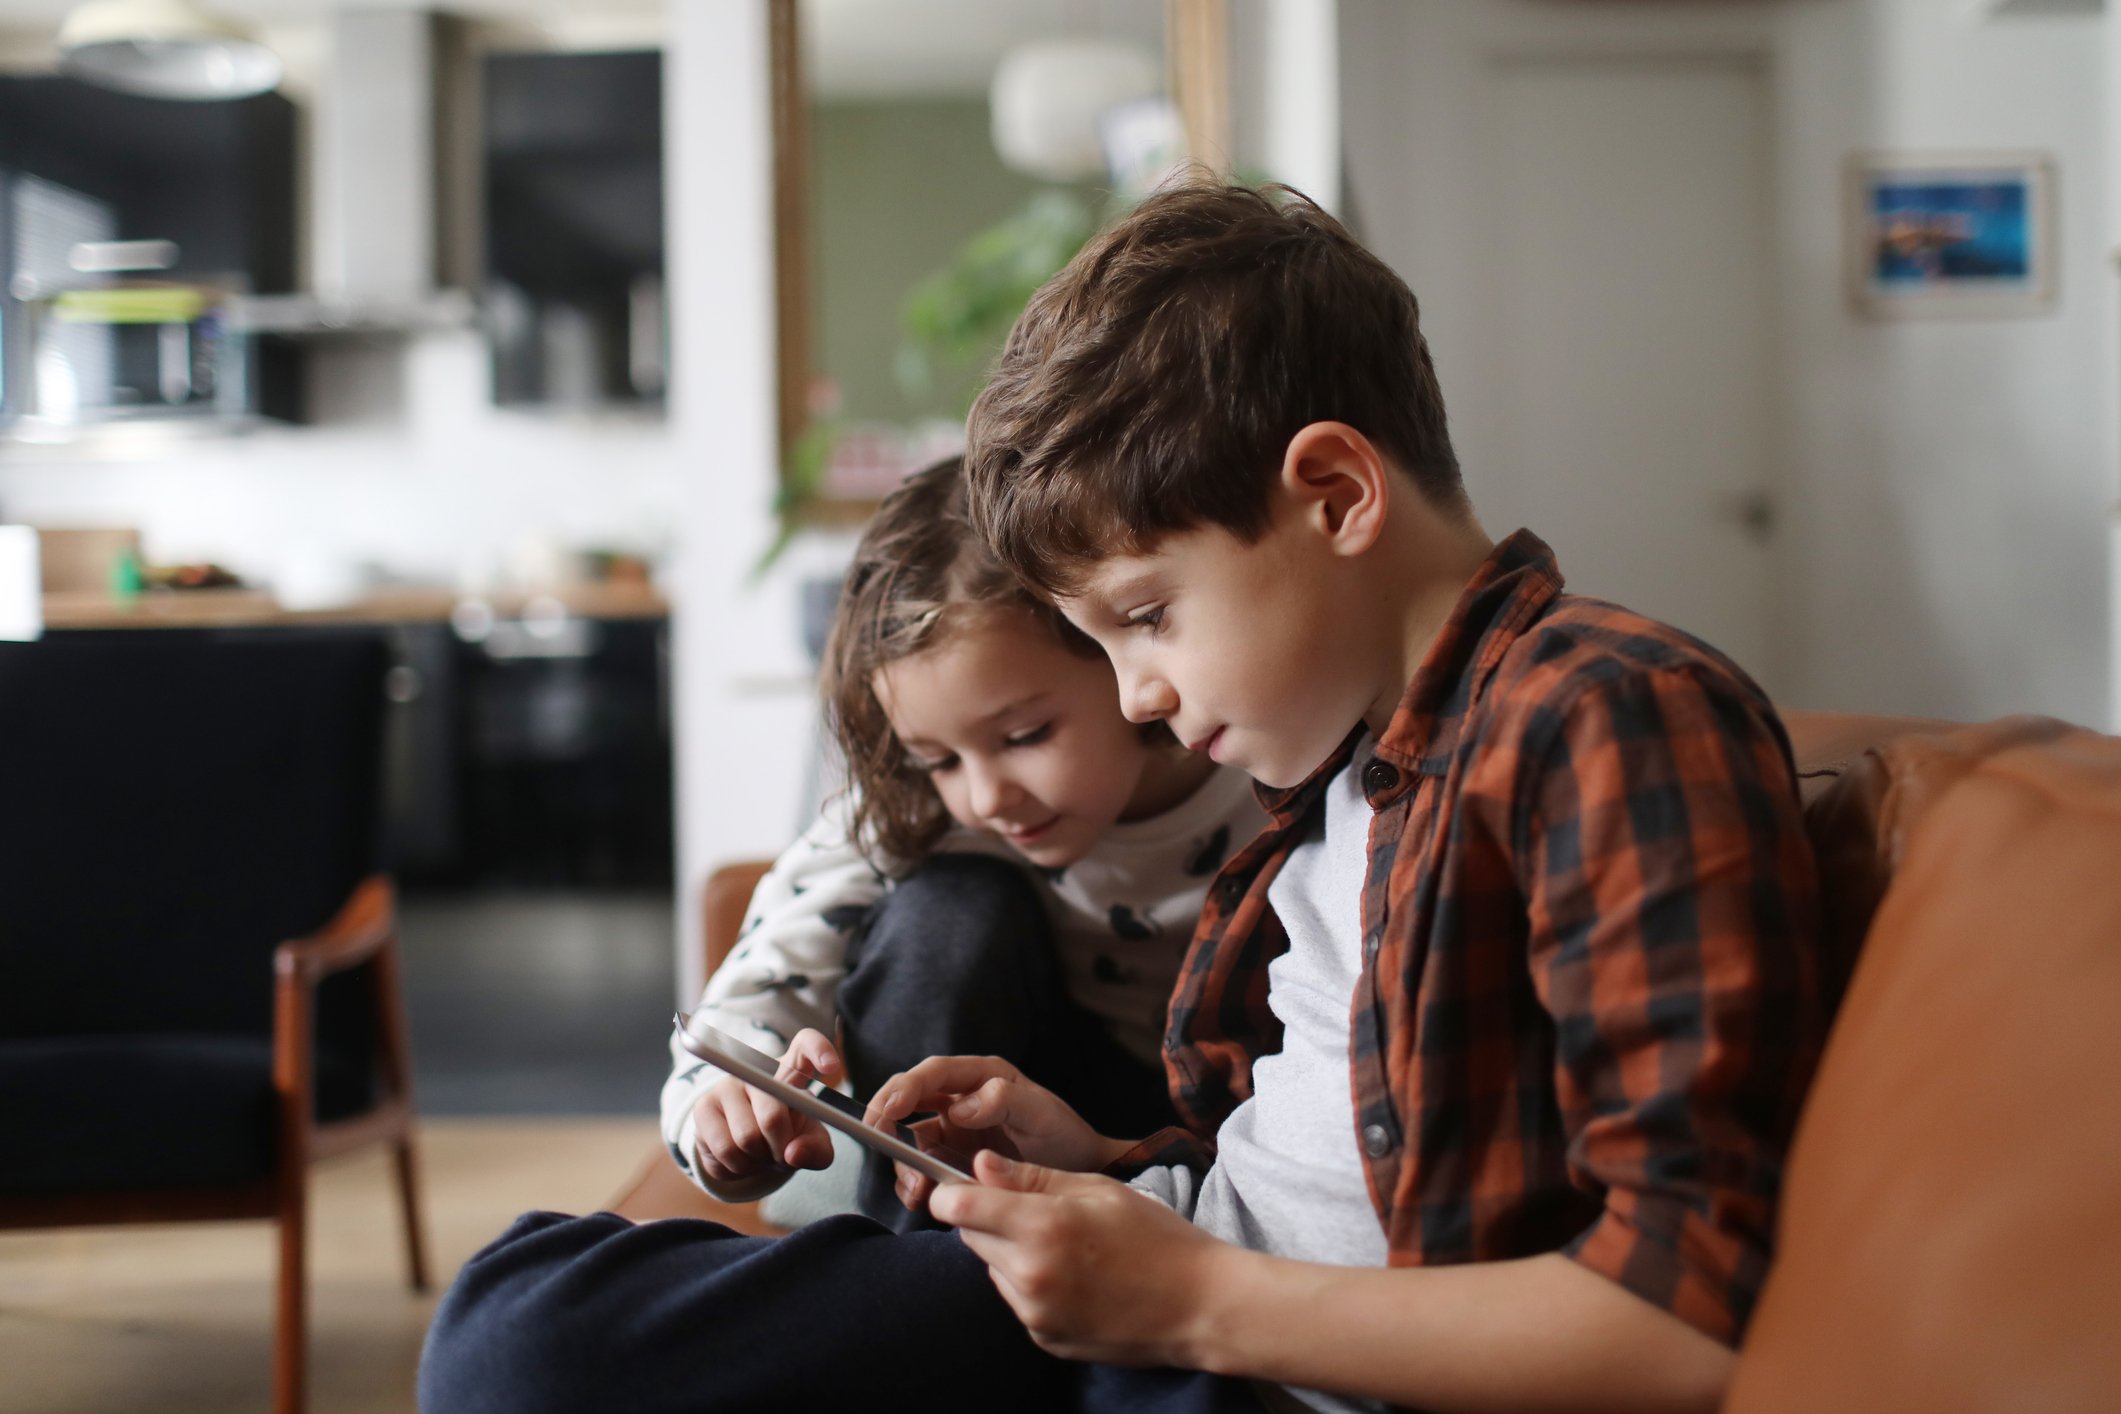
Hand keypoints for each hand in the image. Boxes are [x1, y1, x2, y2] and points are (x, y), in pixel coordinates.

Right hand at [689, 1027, 841, 1182]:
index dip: (819, 1051)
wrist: (748, 1151)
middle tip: (782, 1155)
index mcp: (792, 1070)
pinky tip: (742, 1158)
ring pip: (747, 1137)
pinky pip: (725, 1148)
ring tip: (761, 1154)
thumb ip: (816, 1149)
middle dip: (780, 1148)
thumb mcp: (812, 1144)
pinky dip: (739, 1166)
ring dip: (759, 1159)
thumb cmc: (788, 1137)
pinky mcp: (703, 1107)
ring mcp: (727, 1086)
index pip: (806, 1045)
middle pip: (773, 1115)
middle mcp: (757, 1071)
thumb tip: (793, 1153)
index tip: (833, 1067)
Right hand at [862, 1054, 1128, 1213]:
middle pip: (908, 1100)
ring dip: (903, 1162)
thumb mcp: (1042, 1114)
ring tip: (917, 1188)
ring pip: (909, 1139)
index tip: (889, 1110)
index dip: (905, 1088)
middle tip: (877, 1139)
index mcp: (980, 1077)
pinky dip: (914, 1183)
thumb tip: (959, 1107)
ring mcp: (953, 1132)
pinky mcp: (951, 1162)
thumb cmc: (1064, 1137)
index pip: (933, 1074)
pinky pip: (921, 1169)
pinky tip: (923, 1197)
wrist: (1080, 1175)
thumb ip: (1004, 1101)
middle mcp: (960, 1100)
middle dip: (886, 1118)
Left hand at [932, 1150, 1238, 1366]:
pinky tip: (1072, 1276)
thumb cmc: (1157, 1237)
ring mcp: (1036, 1313)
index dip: (950, 1192)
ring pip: (993, 1270)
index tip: (958, 1185)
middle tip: (1033, 1210)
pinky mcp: (1044, 1338)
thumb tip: (979, 1164)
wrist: (1199, 1305)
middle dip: (987, 1219)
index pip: (960, 1208)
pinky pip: (1016, 1300)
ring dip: (1009, 1253)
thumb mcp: (1099, 1189)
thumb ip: (1033, 1177)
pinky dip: (1030, 1284)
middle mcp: (1031, 1275)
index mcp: (1043, 1228)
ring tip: (1062, 1245)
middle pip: (971, 1238)